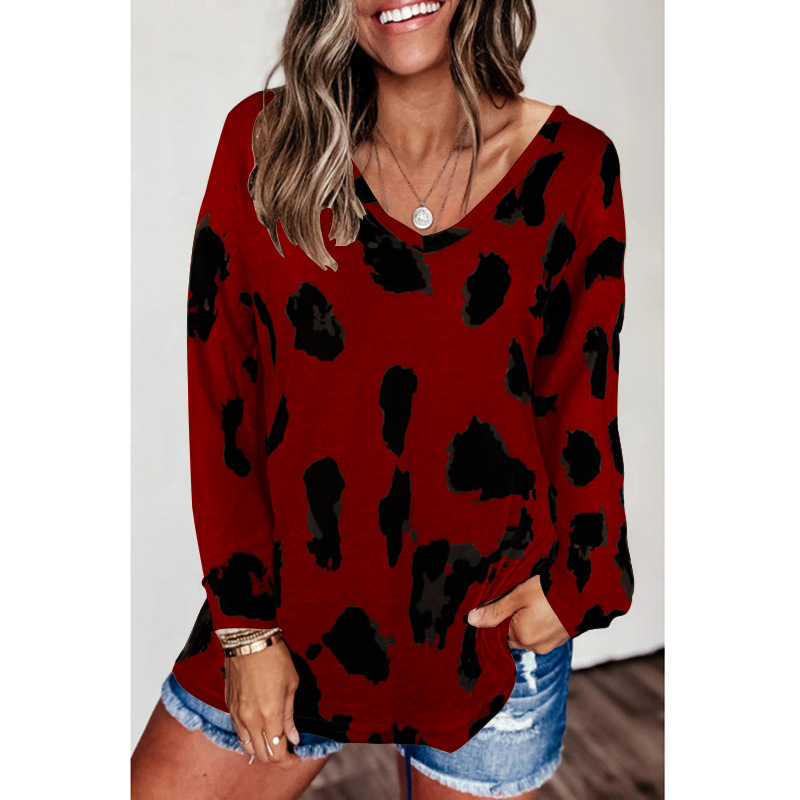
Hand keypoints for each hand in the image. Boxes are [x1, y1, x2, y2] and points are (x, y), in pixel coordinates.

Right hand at [225, 639, 301, 766]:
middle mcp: (251, 719)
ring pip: (247, 746)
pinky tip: (259, 728)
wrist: (249, 640)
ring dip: (261, 749)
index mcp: (270, 715)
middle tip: (288, 749)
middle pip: (262, 755)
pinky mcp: (229, 707)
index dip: (288, 760)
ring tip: (273, 739)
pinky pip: (238, 732)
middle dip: (276, 757)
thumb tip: (293, 737)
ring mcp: (237, 714)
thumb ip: (290, 715)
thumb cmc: (274, 658)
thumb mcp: (291, 685)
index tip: (297, 755)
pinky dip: (249, 736)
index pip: (277, 753)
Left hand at [467, 575, 570, 653]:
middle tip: (517, 600)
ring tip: (533, 603)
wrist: (585, 592)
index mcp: (521, 637)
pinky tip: (543, 608)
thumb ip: (495, 610)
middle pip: (513, 635)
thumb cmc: (551, 592)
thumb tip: (472, 620)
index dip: (496, 621)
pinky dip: (540, 623)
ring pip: (528, 634)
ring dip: (527, 621)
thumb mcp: (518, 595)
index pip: (498, 635)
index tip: (499, 607)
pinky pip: (542, 633)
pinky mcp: (561, 639)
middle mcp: (535, 646)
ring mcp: (549, 645)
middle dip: (512, 620)